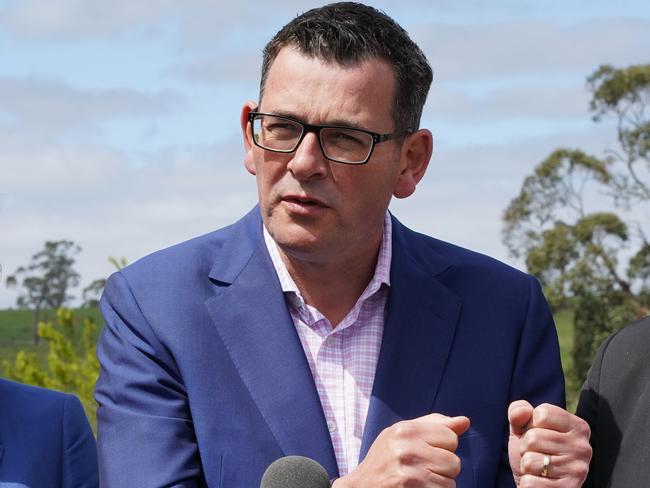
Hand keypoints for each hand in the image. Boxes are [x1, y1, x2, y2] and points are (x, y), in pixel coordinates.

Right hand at [333, 413, 469, 487]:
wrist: (360, 487)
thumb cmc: (385, 460)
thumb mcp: (402, 436)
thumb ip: (434, 426)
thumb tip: (465, 421)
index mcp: (405, 430)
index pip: (450, 436)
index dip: (442, 447)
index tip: (423, 452)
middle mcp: (406, 449)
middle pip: (454, 461)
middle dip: (442, 469)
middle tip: (419, 470)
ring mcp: (410, 473)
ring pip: (451, 481)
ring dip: (438, 484)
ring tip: (417, 481)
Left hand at [508, 400, 590, 486]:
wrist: (537, 486)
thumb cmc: (533, 453)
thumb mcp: (523, 427)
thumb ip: (519, 411)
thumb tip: (520, 412)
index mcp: (578, 426)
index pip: (542, 413)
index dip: (530, 425)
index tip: (540, 436)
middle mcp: (583, 447)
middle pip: (534, 437)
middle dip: (526, 448)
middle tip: (538, 455)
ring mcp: (577, 471)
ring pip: (530, 461)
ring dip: (526, 466)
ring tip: (539, 469)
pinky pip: (530, 482)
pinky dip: (527, 483)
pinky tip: (541, 482)